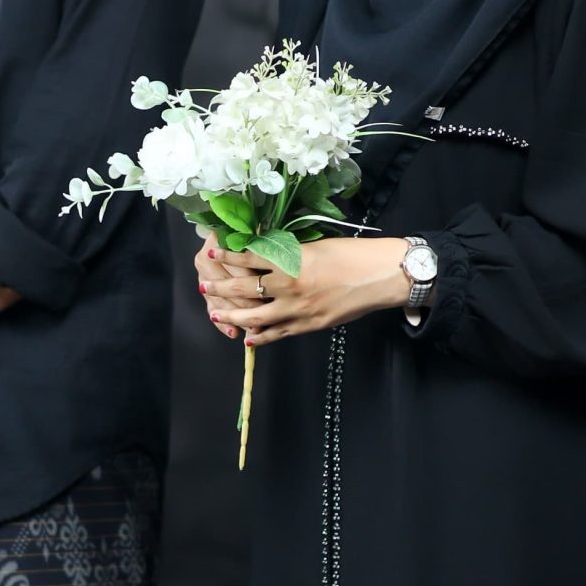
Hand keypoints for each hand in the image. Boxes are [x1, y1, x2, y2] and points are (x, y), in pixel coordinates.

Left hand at [193, 230, 410, 343]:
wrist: (381, 276)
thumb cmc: (353, 255)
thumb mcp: (315, 247)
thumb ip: (289, 255)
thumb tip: (266, 257)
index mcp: (292, 260)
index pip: (250, 258)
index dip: (228, 256)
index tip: (212, 253)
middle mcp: (291, 286)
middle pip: (245, 289)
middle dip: (221, 287)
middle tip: (205, 285)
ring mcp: (299, 309)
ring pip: (256, 317)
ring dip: (233, 316)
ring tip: (216, 313)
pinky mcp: (311, 325)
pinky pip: (279, 333)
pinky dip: (261, 336)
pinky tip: (248, 338)